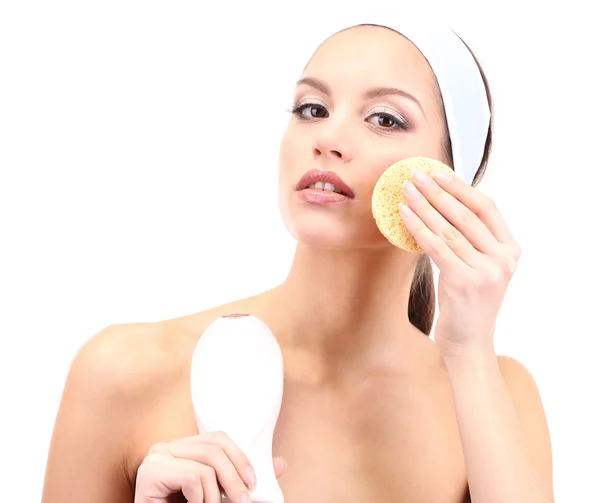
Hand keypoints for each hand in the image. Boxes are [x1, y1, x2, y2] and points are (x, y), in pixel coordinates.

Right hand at [134, 431, 286, 502]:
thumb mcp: (217, 494)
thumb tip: (280, 463)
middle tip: (244, 501)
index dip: (240, 457)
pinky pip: (192, 477)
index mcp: (181, 448)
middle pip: (214, 448)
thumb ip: (242, 478)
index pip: (217, 438)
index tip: (253, 482)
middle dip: (234, 477)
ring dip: (216, 496)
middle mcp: (166, 447)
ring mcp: (155, 457)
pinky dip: (200, 500)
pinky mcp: (149, 472)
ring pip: (205, 465)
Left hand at [399, 168, 520, 357]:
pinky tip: (404, 214)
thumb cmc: (467, 304)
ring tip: (405, 191)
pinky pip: (437, 247)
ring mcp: (487, 271)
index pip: (486, 208)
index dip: (461, 188)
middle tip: (415, 175)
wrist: (469, 345)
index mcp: (510, 250)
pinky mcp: (466, 282)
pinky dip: (418, 227)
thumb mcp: (476, 268)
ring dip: (424, 206)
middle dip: (437, 192)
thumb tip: (439, 204)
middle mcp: (503, 258)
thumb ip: (468, 240)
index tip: (438, 173)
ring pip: (449, 229)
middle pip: (466, 214)